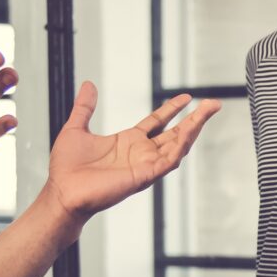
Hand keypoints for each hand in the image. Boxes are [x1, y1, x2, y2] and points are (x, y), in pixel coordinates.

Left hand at [44, 83, 217, 219]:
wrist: (62, 192)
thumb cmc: (66, 168)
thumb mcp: (76, 128)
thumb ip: (85, 107)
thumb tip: (89, 84)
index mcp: (128, 142)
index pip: (157, 122)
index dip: (172, 109)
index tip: (186, 97)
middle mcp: (140, 153)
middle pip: (175, 133)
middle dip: (195, 118)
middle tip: (214, 103)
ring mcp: (145, 165)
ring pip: (177, 145)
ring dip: (194, 128)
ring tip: (208, 111)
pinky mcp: (144, 176)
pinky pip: (168, 161)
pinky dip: (181, 147)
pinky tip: (190, 132)